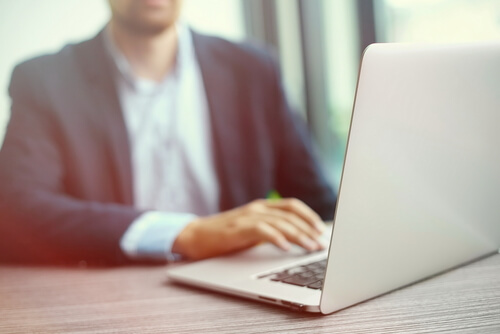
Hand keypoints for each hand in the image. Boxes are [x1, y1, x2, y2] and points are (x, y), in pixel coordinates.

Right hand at [172, 198, 326, 259]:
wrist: (194, 236)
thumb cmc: (224, 235)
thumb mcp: (252, 230)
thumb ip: (270, 230)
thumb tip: (295, 239)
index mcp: (262, 207)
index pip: (292, 206)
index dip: (309, 215)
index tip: (322, 229)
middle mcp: (257, 208)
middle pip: (290, 215)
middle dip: (309, 229)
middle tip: (322, 243)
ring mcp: (247, 217)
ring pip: (280, 222)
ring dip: (299, 236)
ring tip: (311, 247)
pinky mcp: (238, 228)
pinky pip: (262, 230)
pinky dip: (276, 238)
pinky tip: (286, 248)